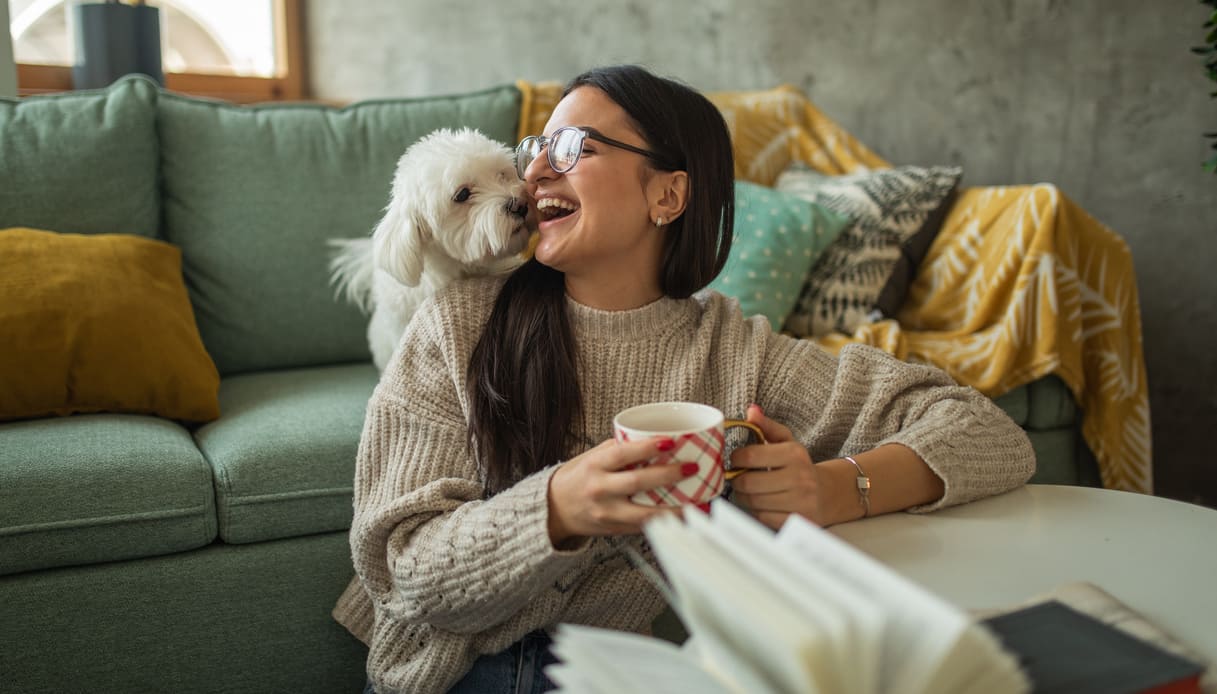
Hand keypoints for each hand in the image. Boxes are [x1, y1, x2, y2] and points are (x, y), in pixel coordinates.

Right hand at [546, 437, 695, 545]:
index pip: (623, 454)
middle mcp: (600, 490)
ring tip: (695, 500)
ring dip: (674, 508)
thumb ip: (618, 450)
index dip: (648, 448)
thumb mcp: (591, 457)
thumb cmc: (575, 479)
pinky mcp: (614, 529)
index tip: (671, 442)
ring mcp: (607, 512)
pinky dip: (664, 522)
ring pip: (645, 512)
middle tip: (690, 468)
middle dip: (668, 475)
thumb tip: (652, 439)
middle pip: (637, 482)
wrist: (553, 509)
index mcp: (594, 466)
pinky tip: (681, 516)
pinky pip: (644, 526)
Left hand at [729, 404, 825, 529]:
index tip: (735, 460)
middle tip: (737, 478)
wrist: (829, 493)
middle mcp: (800, 478)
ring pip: (753, 501)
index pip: (750, 456)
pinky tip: (760, 504)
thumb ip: (767, 426)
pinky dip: (756, 511)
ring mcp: (801, 501)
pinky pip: (762, 517)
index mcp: (794, 454)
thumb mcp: (787, 442)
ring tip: (747, 491)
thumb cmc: (800, 466)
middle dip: (737, 480)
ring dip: (744, 497)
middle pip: (748, 482)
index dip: (735, 459)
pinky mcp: (798, 520)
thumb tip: (751, 410)